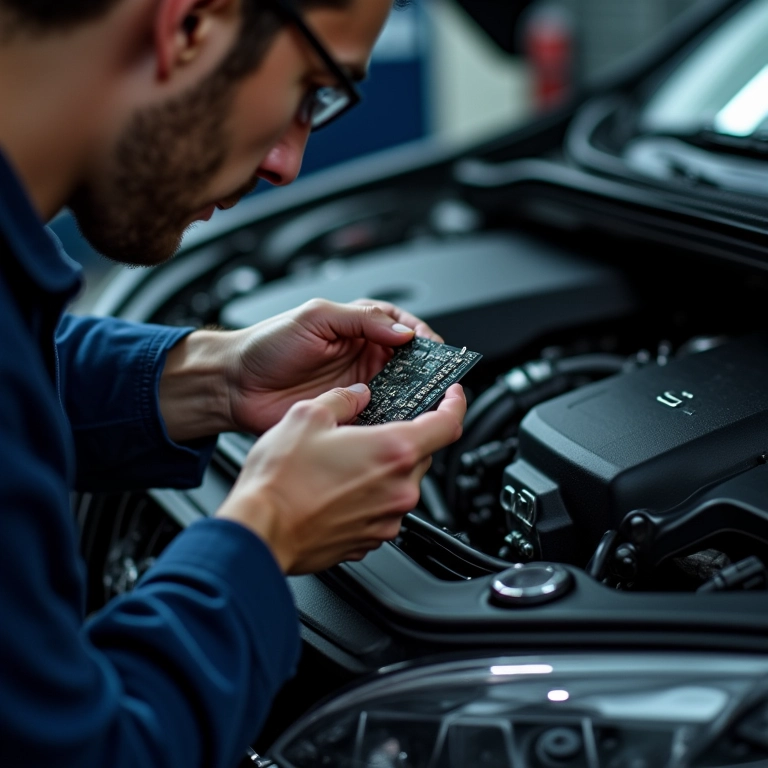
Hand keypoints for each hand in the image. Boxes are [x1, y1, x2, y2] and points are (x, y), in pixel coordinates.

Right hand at [216, 383, 465, 573]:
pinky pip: (382, 509)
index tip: (454, 395)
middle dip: (405, 436)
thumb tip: (356, 395)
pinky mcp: (371, 540)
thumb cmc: (280, 481)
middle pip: (422, 454)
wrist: (259, 531)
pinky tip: (337, 488)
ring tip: (344, 460)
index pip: (448, 424)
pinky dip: (370, 494)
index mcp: (393, 451)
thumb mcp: (308, 416)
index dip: (456, 404)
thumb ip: (342, 399)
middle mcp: (399, 489)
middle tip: (374, 427)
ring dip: (383, 467)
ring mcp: (387, 519)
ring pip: (401, 482)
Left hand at [225, 298, 443, 434]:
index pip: (403, 328)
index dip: (422, 338)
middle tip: (439, 380)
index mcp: (357, 327)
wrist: (234, 385)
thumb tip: (402, 331)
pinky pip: (379, 415)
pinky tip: (398, 420)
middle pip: (408, 362)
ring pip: (399, 390)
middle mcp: (362, 355)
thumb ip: (361, 320)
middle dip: (426, 370)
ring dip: (412, 395)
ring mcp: (357, 385)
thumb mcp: (314, 318)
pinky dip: (391, 418)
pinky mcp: (347, 412)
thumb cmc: (266, 346)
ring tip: (424, 402)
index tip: (435, 350)